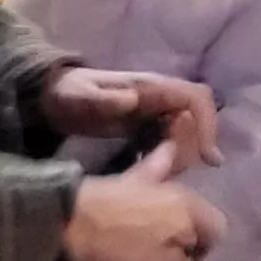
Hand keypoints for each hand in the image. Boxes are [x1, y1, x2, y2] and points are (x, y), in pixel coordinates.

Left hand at [42, 67, 218, 167]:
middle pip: (197, 120)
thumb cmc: (67, 95)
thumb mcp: (80, 97)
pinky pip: (170, 140)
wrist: (52, 97)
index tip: (207, 156)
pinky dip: (169, 157)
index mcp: (152, 87)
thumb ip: (104, 99)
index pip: (197, 99)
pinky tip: (154, 172)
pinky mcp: (147, 125)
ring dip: (182, 154)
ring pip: (187, 132)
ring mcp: (156, 111)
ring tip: (161, 174)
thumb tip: (134, 101)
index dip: (208, 125)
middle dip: (193, 147)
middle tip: (172, 171)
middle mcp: (161, 97)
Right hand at [62, 145, 225, 260]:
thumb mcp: (134, 176)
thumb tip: (171, 147)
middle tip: (162, 255)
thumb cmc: (103, 196)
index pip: (217, 227)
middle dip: (182, 256)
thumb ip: (158, 166)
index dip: (204, 236)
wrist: (71, 224)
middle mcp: (183, 233)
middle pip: (196, 254)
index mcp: (186, 205)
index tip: (190, 239)